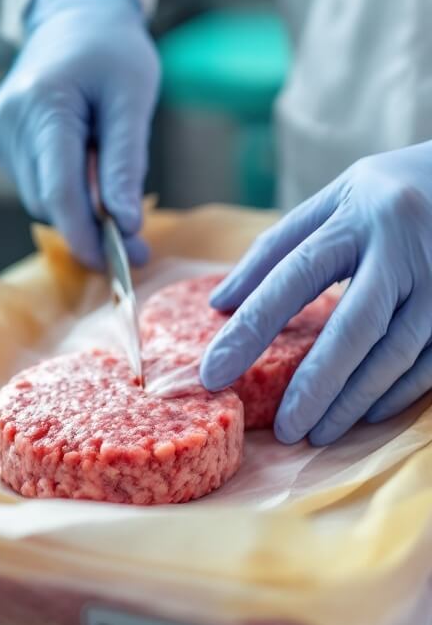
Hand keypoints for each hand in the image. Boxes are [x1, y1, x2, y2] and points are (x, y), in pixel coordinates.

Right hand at [0, 0, 159, 269]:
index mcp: (44, 105)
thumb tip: (125, 225)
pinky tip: (84, 165)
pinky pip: (35, 184)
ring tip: (111, 186)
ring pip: (42, 198)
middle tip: (137, 244)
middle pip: (51, 201)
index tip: (118, 267)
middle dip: (92, 228)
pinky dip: (64, 190)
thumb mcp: (133, 101)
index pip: (60, 191)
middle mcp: (10, 121)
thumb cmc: (114, 52)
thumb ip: (126, 166)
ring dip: (79, 209)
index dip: (87, 237)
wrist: (75, 14)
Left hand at [200, 142, 431, 443]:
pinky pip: (430, 361)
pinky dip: (396, 392)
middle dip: (316, 384)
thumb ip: (277, 248)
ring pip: (396, 352)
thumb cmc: (390, 191)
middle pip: (355, 326)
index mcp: (356, 214)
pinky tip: (365, 415)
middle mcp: (403, 246)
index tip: (214, 373)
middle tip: (284, 431)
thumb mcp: (333, 199)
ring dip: (355, 400)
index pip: (292, 275)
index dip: (251, 328)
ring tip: (318, 432)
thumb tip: (220, 303)